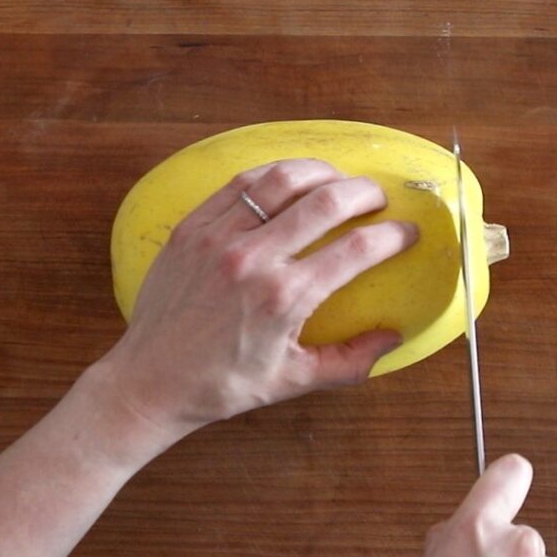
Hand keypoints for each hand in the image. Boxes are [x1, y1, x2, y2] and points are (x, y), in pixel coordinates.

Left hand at [99, 158, 417, 448]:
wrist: (149, 381)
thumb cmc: (222, 385)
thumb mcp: (293, 380)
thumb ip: (350, 361)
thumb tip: (393, 338)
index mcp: (284, 298)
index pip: (357, 249)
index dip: (393, 235)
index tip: (407, 232)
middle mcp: (253, 260)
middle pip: (327, 200)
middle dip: (365, 191)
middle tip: (378, 198)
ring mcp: (218, 238)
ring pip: (281, 179)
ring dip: (321, 172)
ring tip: (338, 180)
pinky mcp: (192, 228)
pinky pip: (239, 183)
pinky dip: (273, 174)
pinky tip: (290, 180)